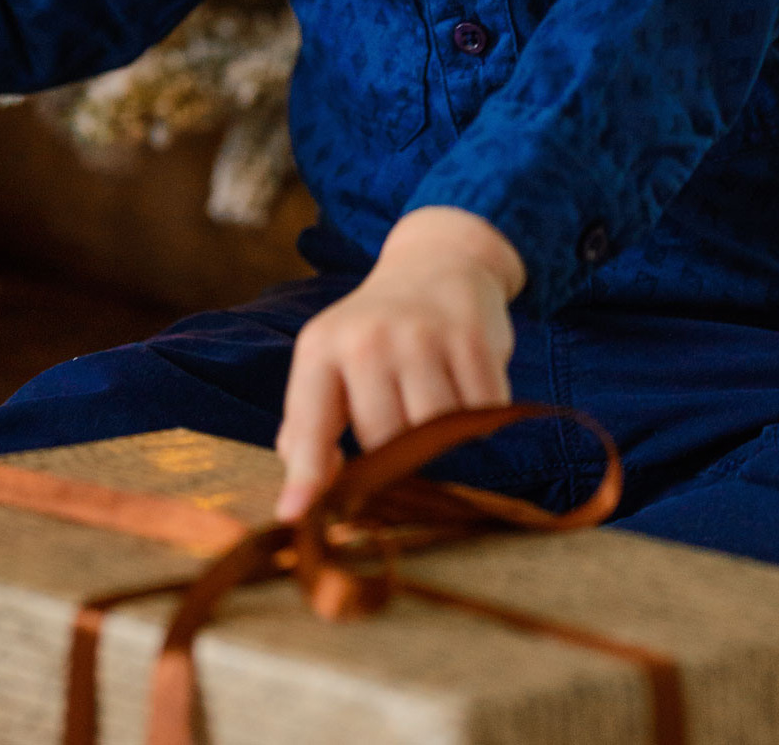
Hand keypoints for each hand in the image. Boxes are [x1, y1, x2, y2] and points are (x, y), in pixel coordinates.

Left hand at [275, 206, 523, 518]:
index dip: (306, 475)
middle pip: (384, 441)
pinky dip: (481, 420)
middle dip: (398, 457)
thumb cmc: (375, 335)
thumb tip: (301, 504)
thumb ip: (309, 430)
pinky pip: (481, 412)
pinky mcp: (472, 336)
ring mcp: (423, 334)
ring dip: (444, 440)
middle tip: (408, 442)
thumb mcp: (329, 364)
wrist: (436, 263)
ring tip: (438, 416)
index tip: (297, 515)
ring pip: (436, 432)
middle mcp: (368, 338)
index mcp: (321, 348)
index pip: (310, 423)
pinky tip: (470, 395)